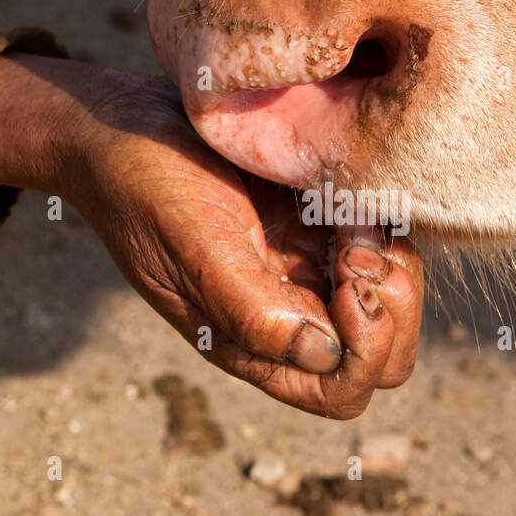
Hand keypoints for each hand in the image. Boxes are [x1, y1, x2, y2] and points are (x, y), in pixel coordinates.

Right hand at [0, 54, 423, 418]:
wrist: (124, 125)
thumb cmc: (147, 187)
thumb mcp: (195, 248)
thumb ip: (253, 312)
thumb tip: (324, 354)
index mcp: (252, 343)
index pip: (341, 391)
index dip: (365, 351)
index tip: (346, 284)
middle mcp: (287, 317)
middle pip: (382, 356)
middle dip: (391, 309)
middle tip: (356, 250)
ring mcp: (306, 273)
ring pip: (390, 300)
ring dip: (388, 260)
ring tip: (348, 216)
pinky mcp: (315, 229)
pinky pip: (379, 246)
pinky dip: (380, 223)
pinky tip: (345, 193)